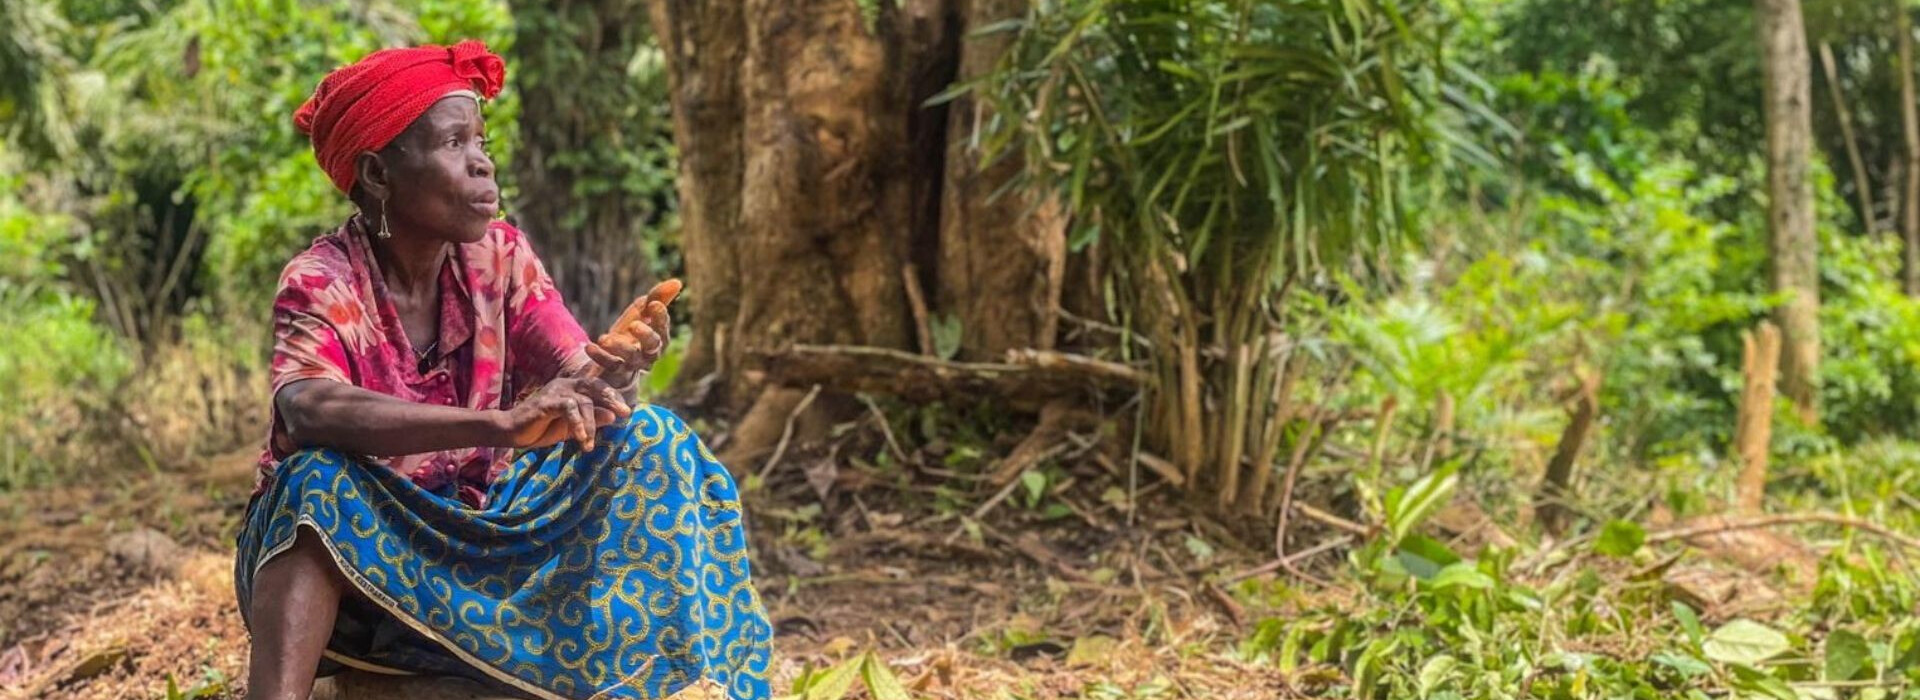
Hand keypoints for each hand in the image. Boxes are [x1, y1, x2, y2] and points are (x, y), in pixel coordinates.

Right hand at [498, 376, 632, 450]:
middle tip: (625, 414)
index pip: (598, 386)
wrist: (511, 432)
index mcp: (573, 388)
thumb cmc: (542, 428)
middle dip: (612, 399)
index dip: (613, 396)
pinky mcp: (546, 402)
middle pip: (595, 386)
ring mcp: (556, 391)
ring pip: (583, 401)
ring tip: (589, 445)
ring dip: (591, 425)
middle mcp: (566, 384)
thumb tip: (613, 416)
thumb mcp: (572, 426)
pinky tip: (582, 438)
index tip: (626, 411)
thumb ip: (591, 420)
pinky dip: (578, 423)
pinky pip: (568, 408)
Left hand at [585, 279, 680, 387]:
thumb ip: (657, 297)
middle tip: (634, 325)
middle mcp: (649, 353)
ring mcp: (632, 363)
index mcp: (659, 338)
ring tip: (605, 338)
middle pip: (652, 346)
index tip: (654, 304)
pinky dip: (600, 357)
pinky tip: (590, 347)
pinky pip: (609, 365)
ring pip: (630, 357)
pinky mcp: (614, 371)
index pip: (663, 328)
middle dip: (645, 335)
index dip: (660, 318)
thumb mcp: (642, 312)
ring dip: (619, 347)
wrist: (613, 357)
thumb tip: (677, 282)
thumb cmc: (632, 331)